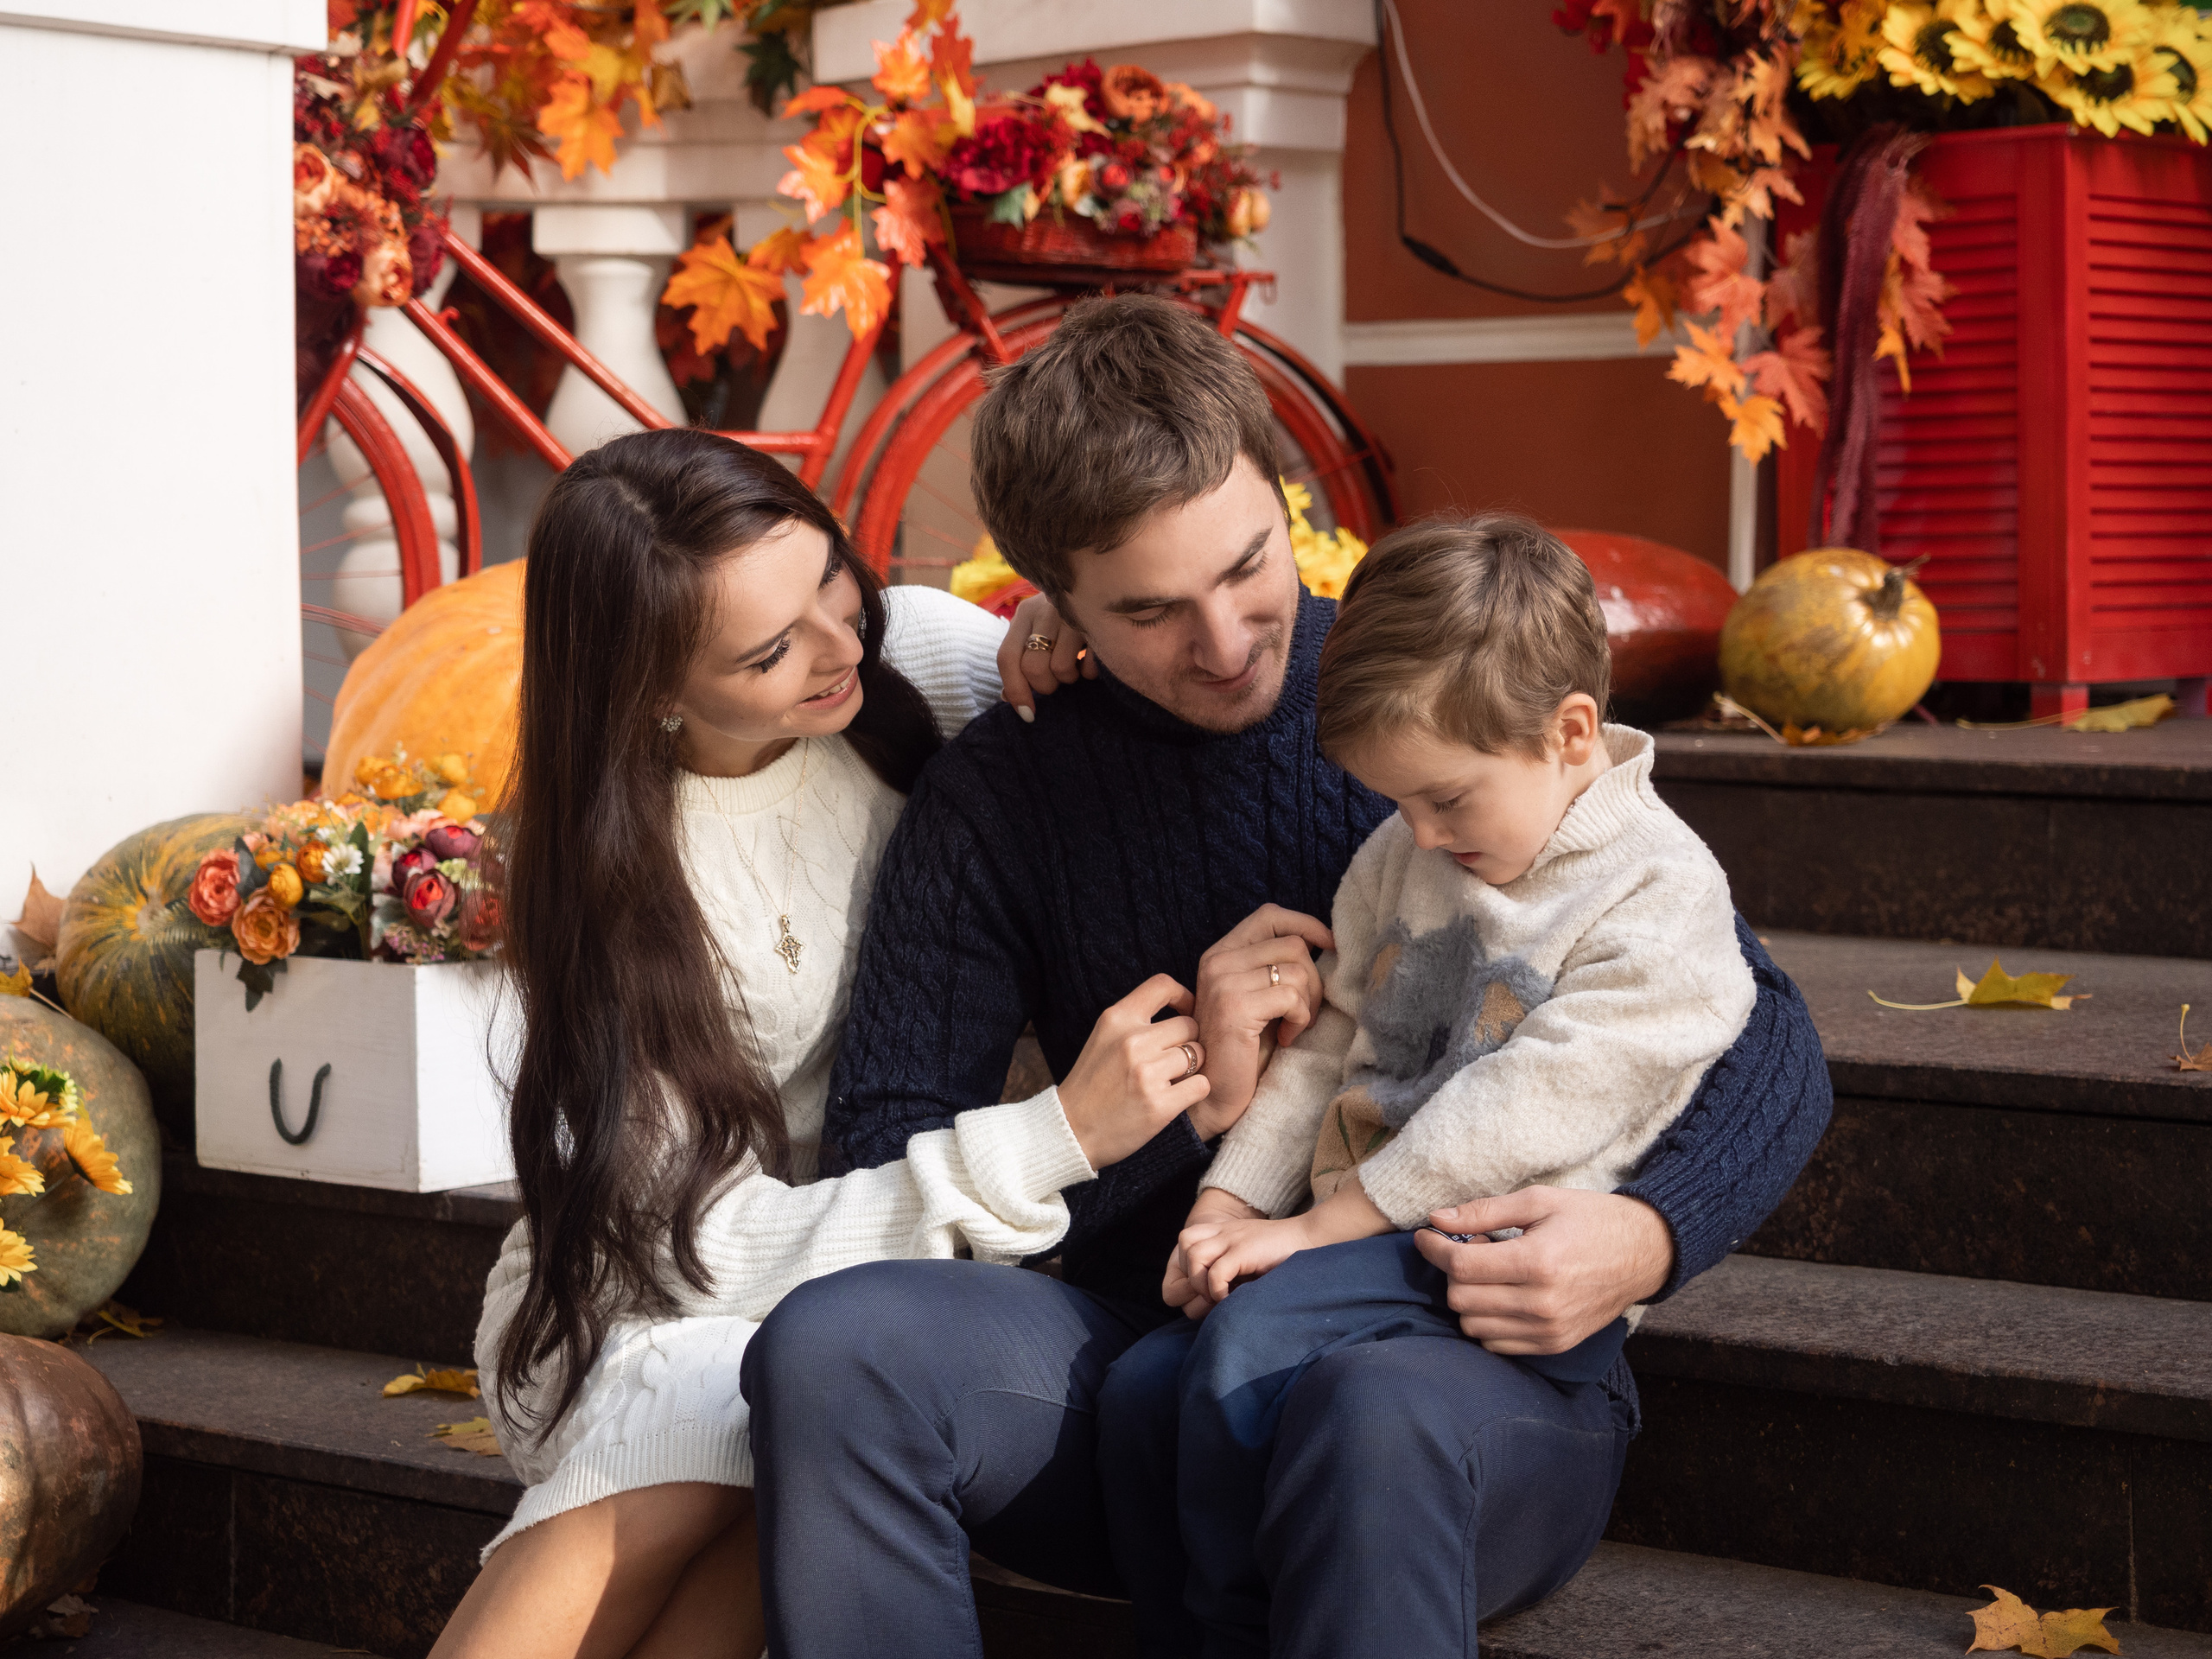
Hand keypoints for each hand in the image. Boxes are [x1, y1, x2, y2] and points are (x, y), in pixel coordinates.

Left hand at [997, 592, 1093, 721]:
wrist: (1108, 587)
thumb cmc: (1066, 621)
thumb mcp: (1038, 632)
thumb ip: (1020, 662)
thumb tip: (1006, 697)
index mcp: (1026, 613)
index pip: (1006, 657)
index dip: (1015, 690)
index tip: (1027, 714)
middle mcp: (1045, 609)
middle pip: (1033, 668)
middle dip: (1045, 685)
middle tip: (1056, 680)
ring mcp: (1074, 615)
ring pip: (1060, 668)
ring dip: (1069, 678)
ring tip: (1076, 666)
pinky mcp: (1101, 624)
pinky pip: (1090, 667)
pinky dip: (1090, 673)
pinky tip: (1093, 661)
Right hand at [1056, 974, 1209, 1168]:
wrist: (1071, 1129)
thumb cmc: (1092, 1083)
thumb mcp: (1104, 1037)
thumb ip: (1136, 1021)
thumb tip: (1185, 1010)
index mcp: (1116, 1018)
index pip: (1163, 985)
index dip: (1184, 996)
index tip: (1186, 1011)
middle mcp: (1133, 1041)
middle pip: (1190, 1025)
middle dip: (1188, 1041)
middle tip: (1173, 1060)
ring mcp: (1147, 1073)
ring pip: (1199, 1054)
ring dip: (1192, 1068)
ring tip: (1171, 1080)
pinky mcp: (1160, 1104)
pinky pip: (1202, 1085)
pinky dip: (1195, 1091)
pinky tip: (1177, 1097)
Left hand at [1174, 1214, 1309, 1309]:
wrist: (1313, 1238)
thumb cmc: (1283, 1256)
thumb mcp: (1248, 1259)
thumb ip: (1228, 1270)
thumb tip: (1207, 1301)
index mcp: (1223, 1232)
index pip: (1185, 1242)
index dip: (1187, 1267)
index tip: (1203, 1287)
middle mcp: (1224, 1231)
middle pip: (1184, 1246)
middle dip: (1190, 1275)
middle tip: (1208, 1294)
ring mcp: (1233, 1238)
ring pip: (1194, 1257)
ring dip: (1201, 1283)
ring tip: (1218, 1297)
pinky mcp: (1245, 1250)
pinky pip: (1217, 1272)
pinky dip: (1218, 1291)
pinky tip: (1231, 1299)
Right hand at [1188, 905, 1333, 1139]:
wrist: (1214, 1093)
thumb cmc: (1242, 1048)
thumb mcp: (1258, 997)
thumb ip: (1275, 967)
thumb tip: (1325, 945)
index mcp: (1221, 953)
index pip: (1270, 916)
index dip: (1306, 924)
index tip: (1330, 946)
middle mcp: (1218, 961)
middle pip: (1292, 945)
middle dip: (1313, 979)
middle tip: (1303, 1013)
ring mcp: (1223, 982)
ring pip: (1297, 970)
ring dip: (1307, 1003)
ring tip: (1293, 1027)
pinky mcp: (1234, 1006)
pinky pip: (1291, 997)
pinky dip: (1300, 1019)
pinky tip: (1287, 1038)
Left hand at [1413, 1187, 1674, 1354]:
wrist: (1644, 1253)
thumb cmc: (1590, 1219)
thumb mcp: (1539, 1201)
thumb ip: (1484, 1211)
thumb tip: (1437, 1218)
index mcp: (1538, 1262)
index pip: (1462, 1266)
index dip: (1434, 1248)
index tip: (1427, 1234)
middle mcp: (1542, 1304)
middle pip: (1461, 1299)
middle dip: (1453, 1271)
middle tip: (1470, 1247)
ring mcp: (1549, 1331)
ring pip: (1473, 1326)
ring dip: (1469, 1297)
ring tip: (1490, 1271)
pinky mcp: (1554, 1345)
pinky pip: (1496, 1344)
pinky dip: (1487, 1321)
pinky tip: (1502, 1295)